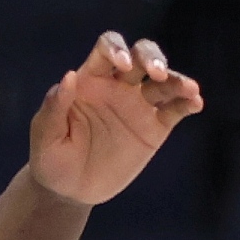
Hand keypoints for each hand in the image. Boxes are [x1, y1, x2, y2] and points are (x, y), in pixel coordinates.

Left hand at [28, 31, 203, 205]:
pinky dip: (187, 103)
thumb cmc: (50, 160)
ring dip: (177, 80)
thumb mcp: (44, 137)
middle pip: (142, 55)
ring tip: (188, 89)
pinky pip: (175, 109)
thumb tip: (69, 76)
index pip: (107, 49)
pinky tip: (195, 103)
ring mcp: (139, 105)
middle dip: (152, 58)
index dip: (117, 48)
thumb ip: (54, 108)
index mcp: (90, 80)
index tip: (122, 65)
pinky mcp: (155, 127)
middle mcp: (118, 86)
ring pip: (164, 81)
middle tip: (156, 73)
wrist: (69, 191)